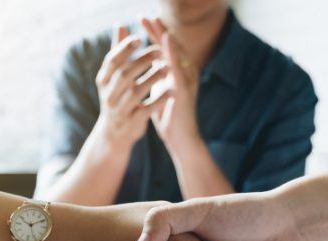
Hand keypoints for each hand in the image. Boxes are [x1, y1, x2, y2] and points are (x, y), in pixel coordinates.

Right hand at [94, 26, 170, 148]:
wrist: (113, 135)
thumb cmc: (116, 99)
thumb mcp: (113, 77)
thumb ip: (118, 51)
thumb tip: (120, 25)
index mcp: (103, 82)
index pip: (112, 61)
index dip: (124, 49)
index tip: (140, 39)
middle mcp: (109, 96)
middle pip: (125, 75)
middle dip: (142, 61)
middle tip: (159, 51)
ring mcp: (120, 111)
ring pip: (136, 91)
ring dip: (152, 78)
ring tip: (167, 68)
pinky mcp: (131, 123)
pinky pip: (146, 110)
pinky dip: (159, 100)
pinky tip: (171, 91)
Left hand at [141, 17, 200, 152]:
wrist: (179, 137)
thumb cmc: (169, 114)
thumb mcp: (160, 89)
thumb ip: (157, 74)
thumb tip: (149, 59)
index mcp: (175, 72)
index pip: (164, 48)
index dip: (153, 33)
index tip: (140, 19)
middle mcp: (183, 72)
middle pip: (171, 46)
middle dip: (158, 30)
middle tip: (145, 16)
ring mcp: (186, 80)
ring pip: (177, 53)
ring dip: (166, 37)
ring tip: (155, 23)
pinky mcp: (185, 89)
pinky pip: (179, 67)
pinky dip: (172, 53)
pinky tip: (166, 42)